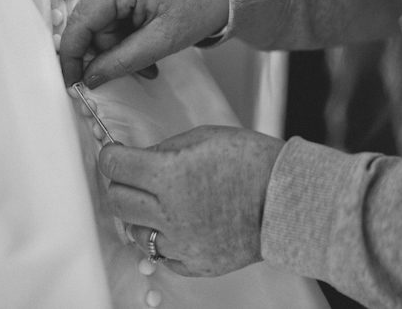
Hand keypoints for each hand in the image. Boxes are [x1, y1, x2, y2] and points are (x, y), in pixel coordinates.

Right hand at [59, 0, 228, 87]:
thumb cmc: (201, 5)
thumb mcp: (163, 40)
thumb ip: (122, 61)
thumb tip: (89, 78)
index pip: (80, 22)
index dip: (72, 56)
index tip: (73, 85)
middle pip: (92, 23)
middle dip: (112, 52)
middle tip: (145, 70)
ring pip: (102, 20)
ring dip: (122, 44)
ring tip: (152, 57)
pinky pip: (112, 10)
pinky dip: (126, 30)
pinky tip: (147, 37)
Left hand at [98, 125, 284, 276]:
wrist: (289, 199)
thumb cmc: (253, 161)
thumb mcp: (205, 136)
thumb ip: (166, 149)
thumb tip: (141, 157)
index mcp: (170, 174)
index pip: (115, 166)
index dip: (112, 156)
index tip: (116, 154)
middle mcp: (170, 212)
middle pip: (118, 200)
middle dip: (122, 183)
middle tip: (136, 176)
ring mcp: (181, 243)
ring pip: (135, 231)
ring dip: (141, 214)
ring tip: (163, 202)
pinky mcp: (194, 264)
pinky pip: (160, 254)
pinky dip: (163, 239)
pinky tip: (179, 223)